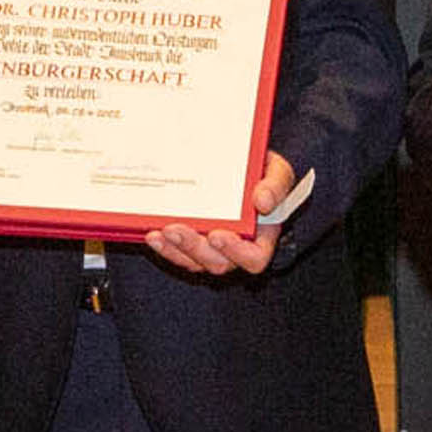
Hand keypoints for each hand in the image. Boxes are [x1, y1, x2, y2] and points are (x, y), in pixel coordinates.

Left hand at [143, 152, 307, 280]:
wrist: (246, 169)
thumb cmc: (264, 175)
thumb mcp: (277, 172)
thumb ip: (276, 186)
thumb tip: (263, 202)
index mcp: (262, 238)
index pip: (254, 259)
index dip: (236, 253)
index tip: (218, 235)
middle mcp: (236, 249)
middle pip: (218, 263)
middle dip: (194, 248)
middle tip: (176, 229)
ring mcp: (213, 248)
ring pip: (194, 261)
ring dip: (175, 249)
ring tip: (160, 232)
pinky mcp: (194, 243)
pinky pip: (179, 253)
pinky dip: (166, 246)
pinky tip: (153, 233)